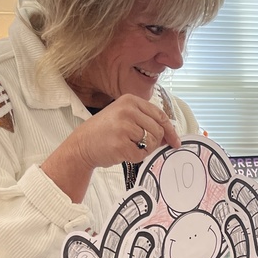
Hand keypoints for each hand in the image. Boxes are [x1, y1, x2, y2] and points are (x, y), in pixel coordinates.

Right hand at [64, 94, 180, 170]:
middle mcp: (128, 110)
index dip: (170, 130)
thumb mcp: (124, 117)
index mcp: (130, 100)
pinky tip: (123, 152)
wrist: (82, 144)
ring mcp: (124, 126)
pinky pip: (141, 154)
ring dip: (144, 149)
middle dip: (154, 142)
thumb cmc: (105, 132)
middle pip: (158, 130)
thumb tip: (169, 135)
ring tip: (128, 146)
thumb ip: (145, 121)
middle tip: (141, 145)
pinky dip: (135, 157)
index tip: (175, 141)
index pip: (160, 115)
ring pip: (152, 142)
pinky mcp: (121, 143)